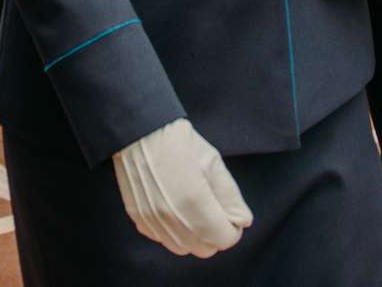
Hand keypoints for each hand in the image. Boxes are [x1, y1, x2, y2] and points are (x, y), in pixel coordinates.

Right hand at [111, 118, 252, 256]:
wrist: (139, 131)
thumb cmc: (179, 142)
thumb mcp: (213, 162)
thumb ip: (231, 197)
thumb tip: (242, 221)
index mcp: (196, 203)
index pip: (225, 239)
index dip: (232, 228)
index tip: (229, 213)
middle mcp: (173, 219)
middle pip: (205, 249)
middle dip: (215, 234)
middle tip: (213, 210)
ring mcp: (153, 220)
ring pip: (183, 247)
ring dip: (193, 235)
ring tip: (192, 208)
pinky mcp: (139, 217)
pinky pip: (162, 238)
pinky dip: (172, 230)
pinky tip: (172, 206)